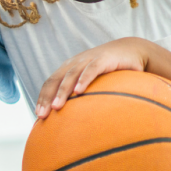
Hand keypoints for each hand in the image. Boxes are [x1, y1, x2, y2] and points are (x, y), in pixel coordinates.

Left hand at [35, 38, 149, 118]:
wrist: (131, 49)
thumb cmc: (109, 69)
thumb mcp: (92, 81)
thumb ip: (82, 95)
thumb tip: (74, 120)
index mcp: (68, 68)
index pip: (50, 83)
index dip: (42, 97)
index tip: (38, 115)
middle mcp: (74, 63)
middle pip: (55, 80)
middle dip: (47, 97)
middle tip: (42, 114)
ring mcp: (87, 60)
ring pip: (70, 75)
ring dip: (62, 91)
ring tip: (56, 106)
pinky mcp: (103, 59)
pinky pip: (91, 69)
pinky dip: (84, 80)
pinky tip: (79, 91)